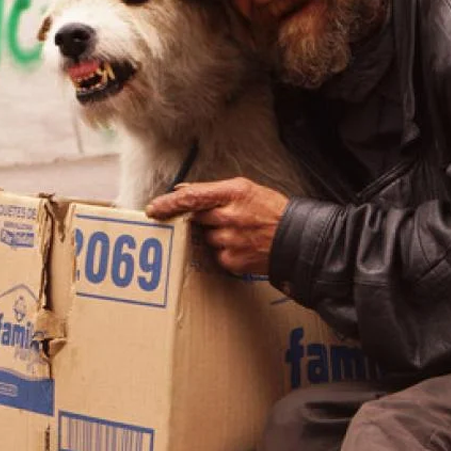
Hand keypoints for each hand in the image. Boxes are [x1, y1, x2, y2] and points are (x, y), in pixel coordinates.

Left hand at [145, 177, 288, 275]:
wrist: (296, 240)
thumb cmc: (271, 211)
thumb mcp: (245, 189)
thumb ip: (211, 190)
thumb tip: (182, 190)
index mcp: (233, 193)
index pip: (191, 197)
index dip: (169, 204)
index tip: (153, 209)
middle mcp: (229, 216)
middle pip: (196, 218)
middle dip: (202, 220)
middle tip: (222, 219)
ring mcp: (230, 240)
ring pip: (206, 238)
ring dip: (215, 235)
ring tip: (239, 233)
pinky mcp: (232, 260)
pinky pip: (216, 254)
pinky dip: (224, 251)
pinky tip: (242, 246)